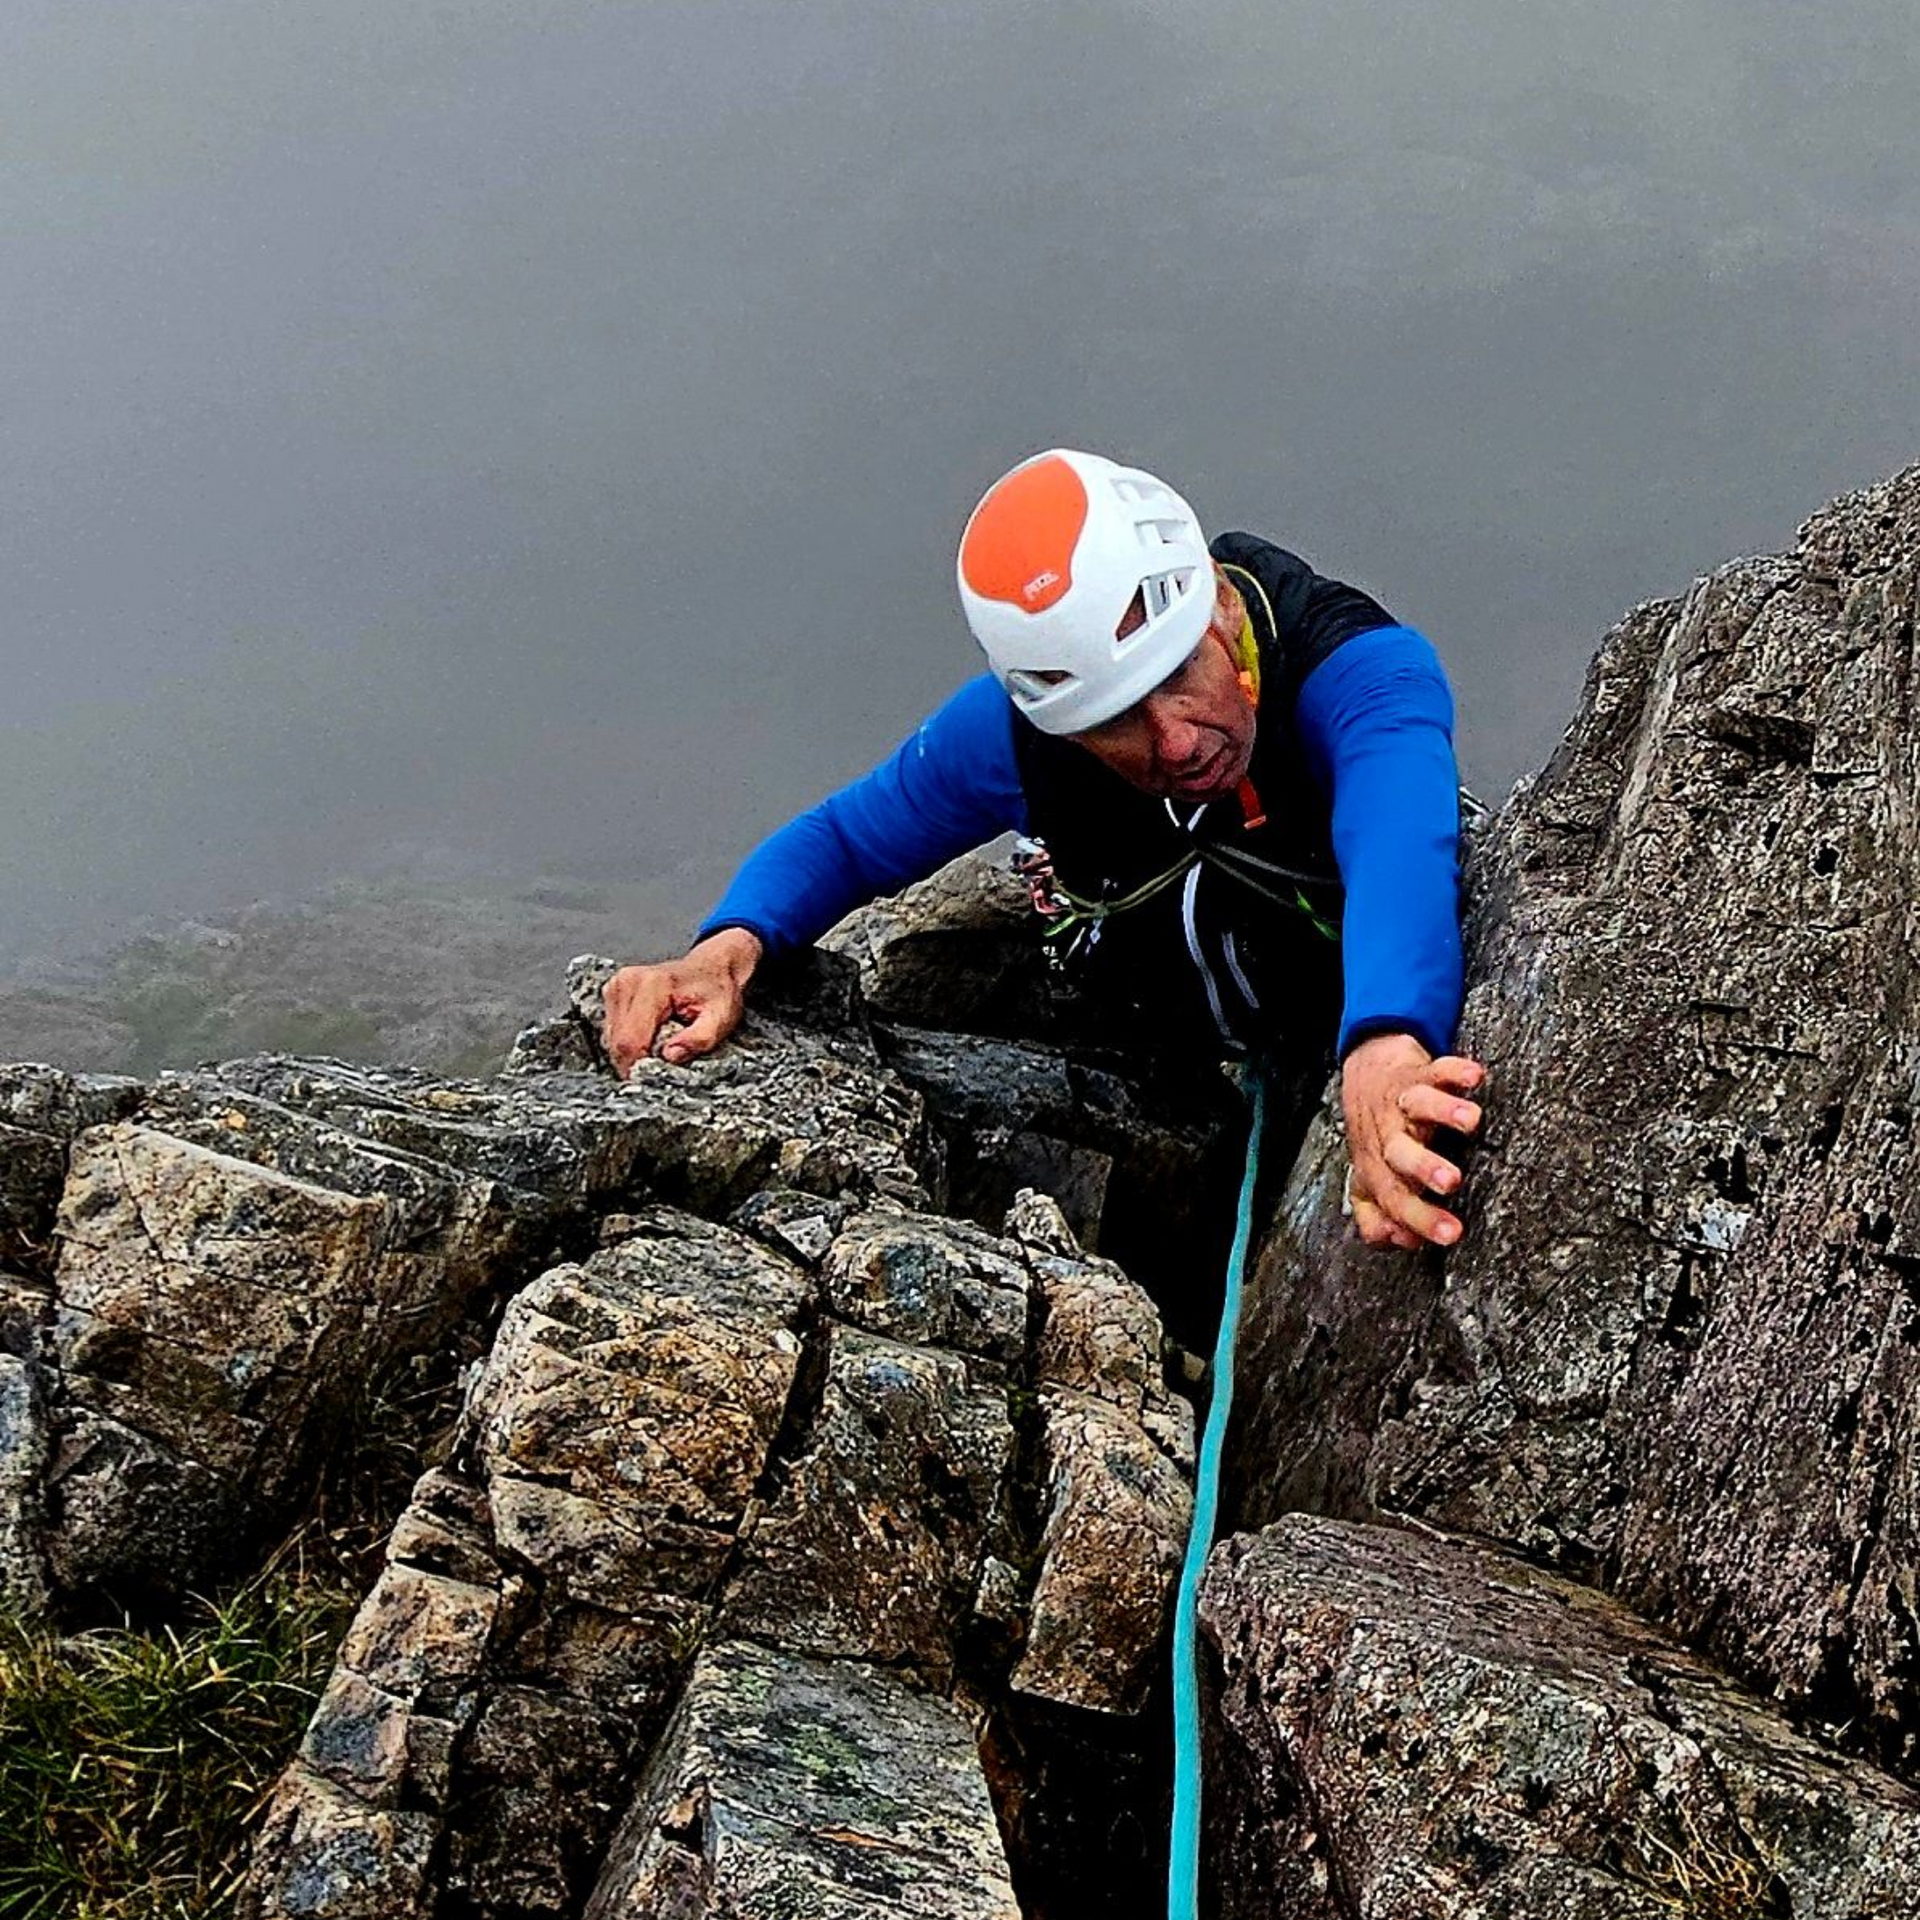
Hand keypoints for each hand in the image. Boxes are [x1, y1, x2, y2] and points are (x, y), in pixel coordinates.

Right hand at [602, 929, 762, 1077]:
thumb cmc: (717, 991)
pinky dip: (630, 1041)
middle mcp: (628, 982)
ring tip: (662, 1042)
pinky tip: (651, 1034)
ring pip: (611, 1040)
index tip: (656, 1079)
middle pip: (617, 1044)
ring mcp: (616, 986)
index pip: (630, 1041)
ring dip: (633, 1052)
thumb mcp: (721, 1018)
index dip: (639, 1068)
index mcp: (654, 986)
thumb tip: (670, 1056)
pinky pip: (612, 1032)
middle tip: (665, 1061)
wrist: (711, 967)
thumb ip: (700, 1039)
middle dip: (638, 1062)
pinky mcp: (612, 992)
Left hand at [1340, 1032, 1484, 1252]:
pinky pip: (1436, 1069)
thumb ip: (1378, 1216)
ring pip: (1417, 1106)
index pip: (1394, 1198)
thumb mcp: (1370, 1180)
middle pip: (1400, 1154)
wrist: (1365, 1073)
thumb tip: (1402, 1241)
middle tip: (1451, 1182)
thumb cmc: (1377, 1136)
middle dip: (1425, 1168)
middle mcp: (1386, 1135)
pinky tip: (1474, 1077)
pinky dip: (1454, 1071)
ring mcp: (1401, 1102)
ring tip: (1471, 1120)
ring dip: (1443, 1113)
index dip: (1420, 1218)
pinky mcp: (1418, 1073)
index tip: (1453, 1234)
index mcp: (1376, 1167)